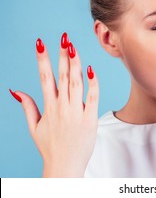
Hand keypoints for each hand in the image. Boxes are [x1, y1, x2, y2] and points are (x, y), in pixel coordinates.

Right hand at [9, 33, 98, 176]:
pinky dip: (92, 83)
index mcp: (48, 107)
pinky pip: (92, 97)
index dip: (43, 59)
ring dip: (75, 64)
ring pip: (76, 83)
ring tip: (74, 47)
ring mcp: (76, 112)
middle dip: (62, 56)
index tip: (41, 43)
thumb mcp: (34, 127)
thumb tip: (16, 90)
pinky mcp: (90, 118)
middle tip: (63, 38)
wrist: (65, 165)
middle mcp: (61, 107)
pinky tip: (91, 70)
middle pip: (62, 76)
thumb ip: (27, 106)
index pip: (44, 78)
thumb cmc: (50, 147)